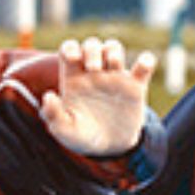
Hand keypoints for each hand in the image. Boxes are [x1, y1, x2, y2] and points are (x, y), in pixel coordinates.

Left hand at [41, 36, 157, 155]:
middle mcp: (93, 73)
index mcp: (73, 78)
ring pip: (114, 48)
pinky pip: (143, 67)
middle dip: (92, 50)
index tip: (74, 59)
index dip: (71, 47)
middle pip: (92, 45)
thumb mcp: (64, 130)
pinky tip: (143, 64)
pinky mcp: (135, 87)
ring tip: (112, 67)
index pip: (69, 49)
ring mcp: (114, 78)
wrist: (108, 149)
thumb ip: (52, 114)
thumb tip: (48, 96)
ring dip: (113, 51)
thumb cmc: (82, 136)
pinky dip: (146, 61)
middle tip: (93, 69)